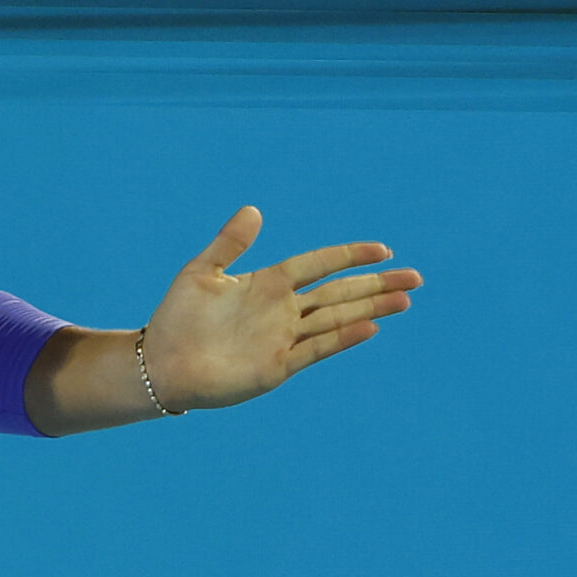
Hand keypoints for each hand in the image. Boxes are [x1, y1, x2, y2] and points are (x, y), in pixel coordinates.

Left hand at [141, 206, 422, 410]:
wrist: (161, 364)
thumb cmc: (177, 318)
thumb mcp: (201, 273)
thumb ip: (229, 243)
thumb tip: (254, 209)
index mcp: (267, 284)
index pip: (317, 264)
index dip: (348, 256)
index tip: (382, 250)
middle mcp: (282, 310)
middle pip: (338, 292)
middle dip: (375, 284)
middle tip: (415, 277)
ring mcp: (283, 338)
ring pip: (336, 319)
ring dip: (370, 308)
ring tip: (404, 300)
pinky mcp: (277, 366)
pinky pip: (316, 349)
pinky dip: (342, 338)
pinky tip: (369, 327)